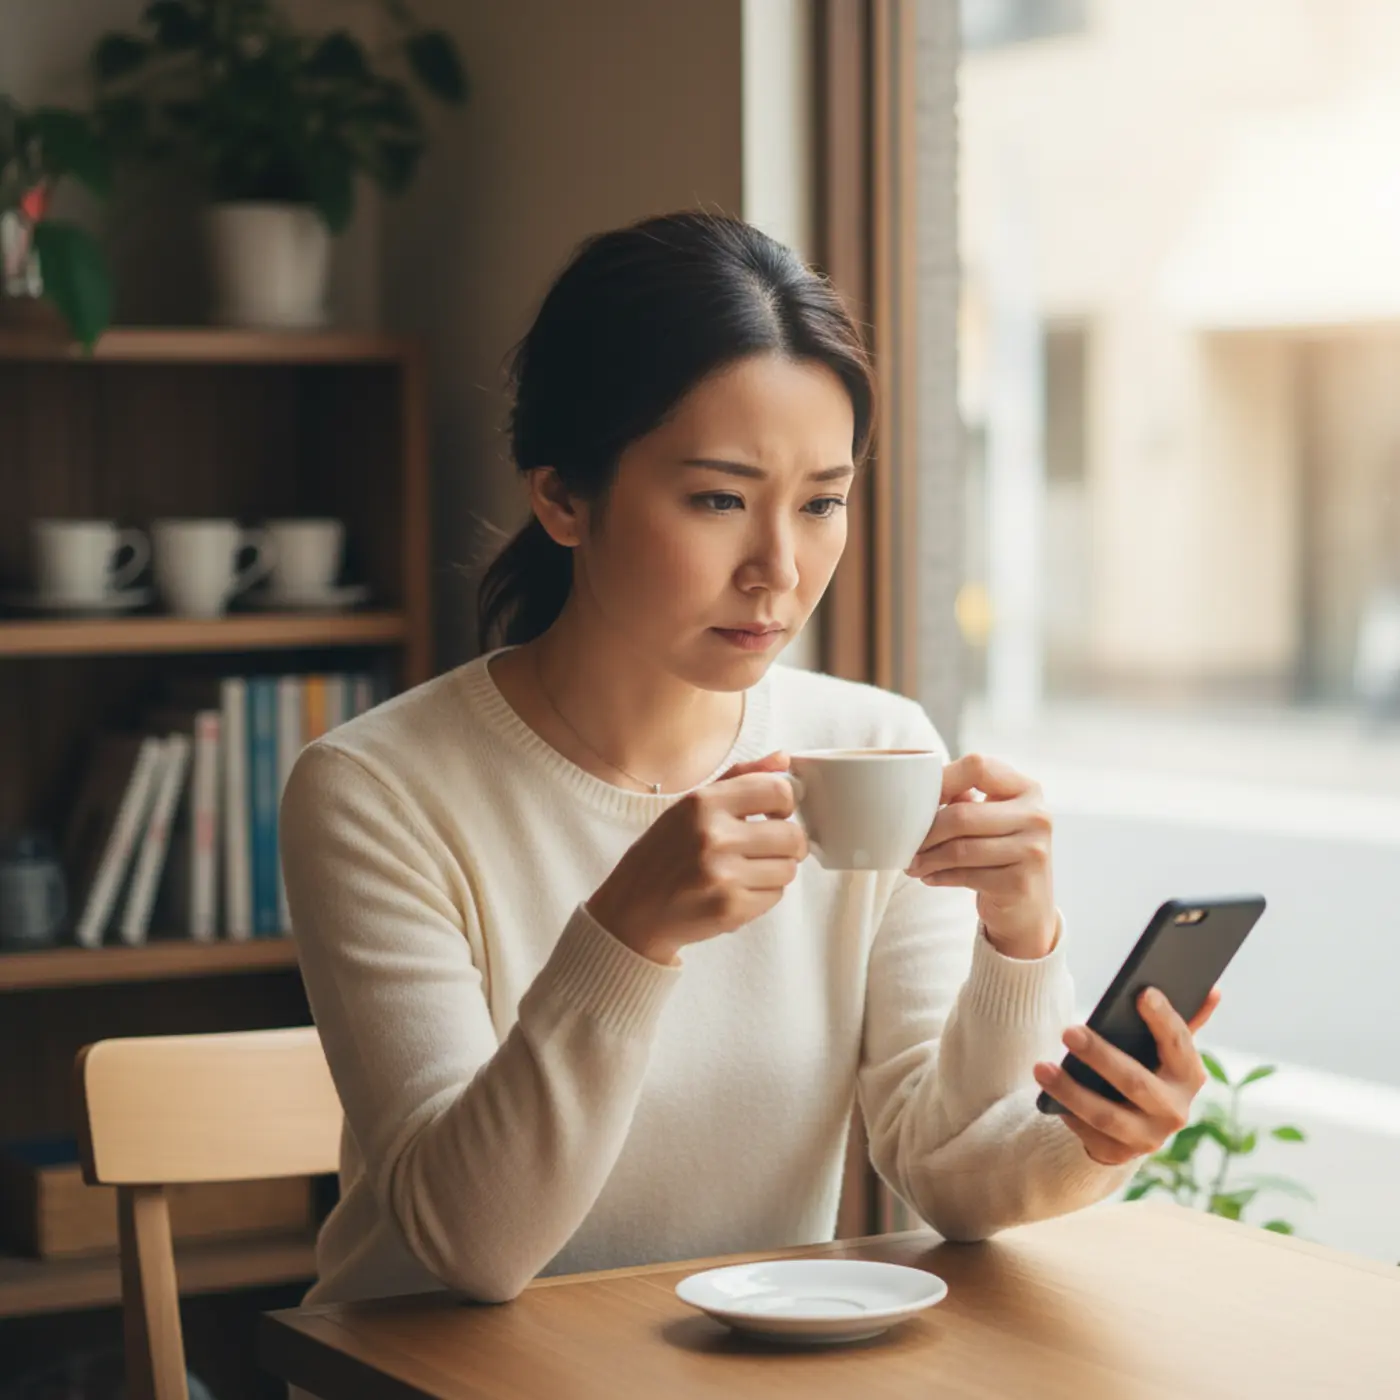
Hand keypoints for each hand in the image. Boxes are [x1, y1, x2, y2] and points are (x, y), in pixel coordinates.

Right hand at [586, 752, 805, 965]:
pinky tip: (736, 891)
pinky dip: (762, 895)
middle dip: (787, 844)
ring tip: (746, 872)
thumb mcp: (690, 807)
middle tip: (767, 848)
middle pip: (792, 835)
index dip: (786, 803)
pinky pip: (775, 896)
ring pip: (788, 869)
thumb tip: (784, 759)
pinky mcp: (730, 908)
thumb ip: (740, 778)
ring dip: (774, 871)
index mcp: (703, 803)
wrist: (632, 911)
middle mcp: (713, 835)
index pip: (777, 790)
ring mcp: (723, 874)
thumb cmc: (662, 856)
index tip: (777, 813)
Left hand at [903, 754, 1055, 959]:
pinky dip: (939, 876)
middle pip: (962, 815)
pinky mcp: (1020, 883)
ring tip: (912, 864)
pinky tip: (930, 877)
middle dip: (925, 832)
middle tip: (906, 844)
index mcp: (1027, 789)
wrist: (1027, 907)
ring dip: (927, 858)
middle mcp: (1037, 816)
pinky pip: (965, 875)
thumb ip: (963, 799)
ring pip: (960, 849)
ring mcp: (1032, 851)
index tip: (917, 801)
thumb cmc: (999, 853)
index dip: (941, 781)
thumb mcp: (990, 819)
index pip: (978, 767)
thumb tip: (919, 791)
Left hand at [1033, 986, 1224, 1165]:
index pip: (1180, 1045)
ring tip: (1041, 1067)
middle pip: (1136, 1082)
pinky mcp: (1119, 1154)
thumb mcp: (1165, 1049)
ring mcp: (1148, 1137)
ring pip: (1106, 1115)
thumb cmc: (1148, 1069)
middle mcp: (1174, 1111)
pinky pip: (1088, 1133)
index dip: (1164, 1019)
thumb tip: (1213, 989)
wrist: (1136, 1125)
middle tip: (1068, 1030)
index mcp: (1190, 1077)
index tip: (1142, 992)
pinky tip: (1046, 1094)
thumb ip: (1184, 1021)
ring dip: (1071, 1090)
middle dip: (1101, 1056)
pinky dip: (1066, 1112)